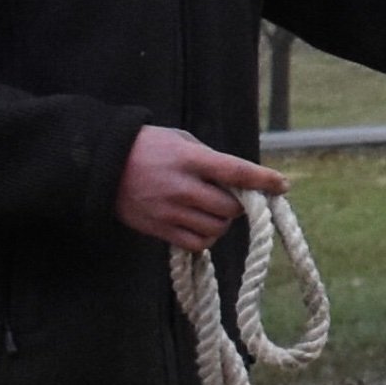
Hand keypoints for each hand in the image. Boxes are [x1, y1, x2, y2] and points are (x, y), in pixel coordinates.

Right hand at [115, 125, 286, 251]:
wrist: (103, 167)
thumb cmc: (149, 147)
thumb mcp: (182, 141)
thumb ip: (211, 160)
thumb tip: (240, 180)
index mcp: (190, 159)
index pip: (235, 171)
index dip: (262, 180)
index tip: (282, 185)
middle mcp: (182, 187)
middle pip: (229, 207)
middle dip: (239, 204)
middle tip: (236, 197)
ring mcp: (169, 212)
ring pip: (216, 228)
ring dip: (223, 221)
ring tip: (215, 210)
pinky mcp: (159, 229)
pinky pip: (196, 243)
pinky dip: (206, 237)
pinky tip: (201, 224)